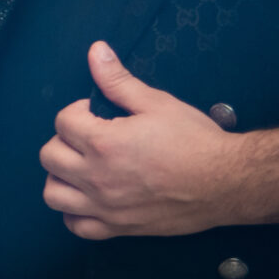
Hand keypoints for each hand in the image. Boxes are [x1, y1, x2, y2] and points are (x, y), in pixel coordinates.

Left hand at [40, 42, 251, 238]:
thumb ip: (118, 80)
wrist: (229, 182)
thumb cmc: (196, 140)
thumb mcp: (157, 103)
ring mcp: (106, 207)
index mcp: (104, 144)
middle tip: (89, 137)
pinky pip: (77, 227)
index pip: (62, 122)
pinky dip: (74, 213)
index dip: (78, 112)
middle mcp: (98, 178)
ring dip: (61, 177)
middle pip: (49, 156)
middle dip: (64, 141)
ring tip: (83, 166)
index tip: (98, 114)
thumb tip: (95, 51)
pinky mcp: (120, 227)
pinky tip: (89, 198)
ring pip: (53, 194)